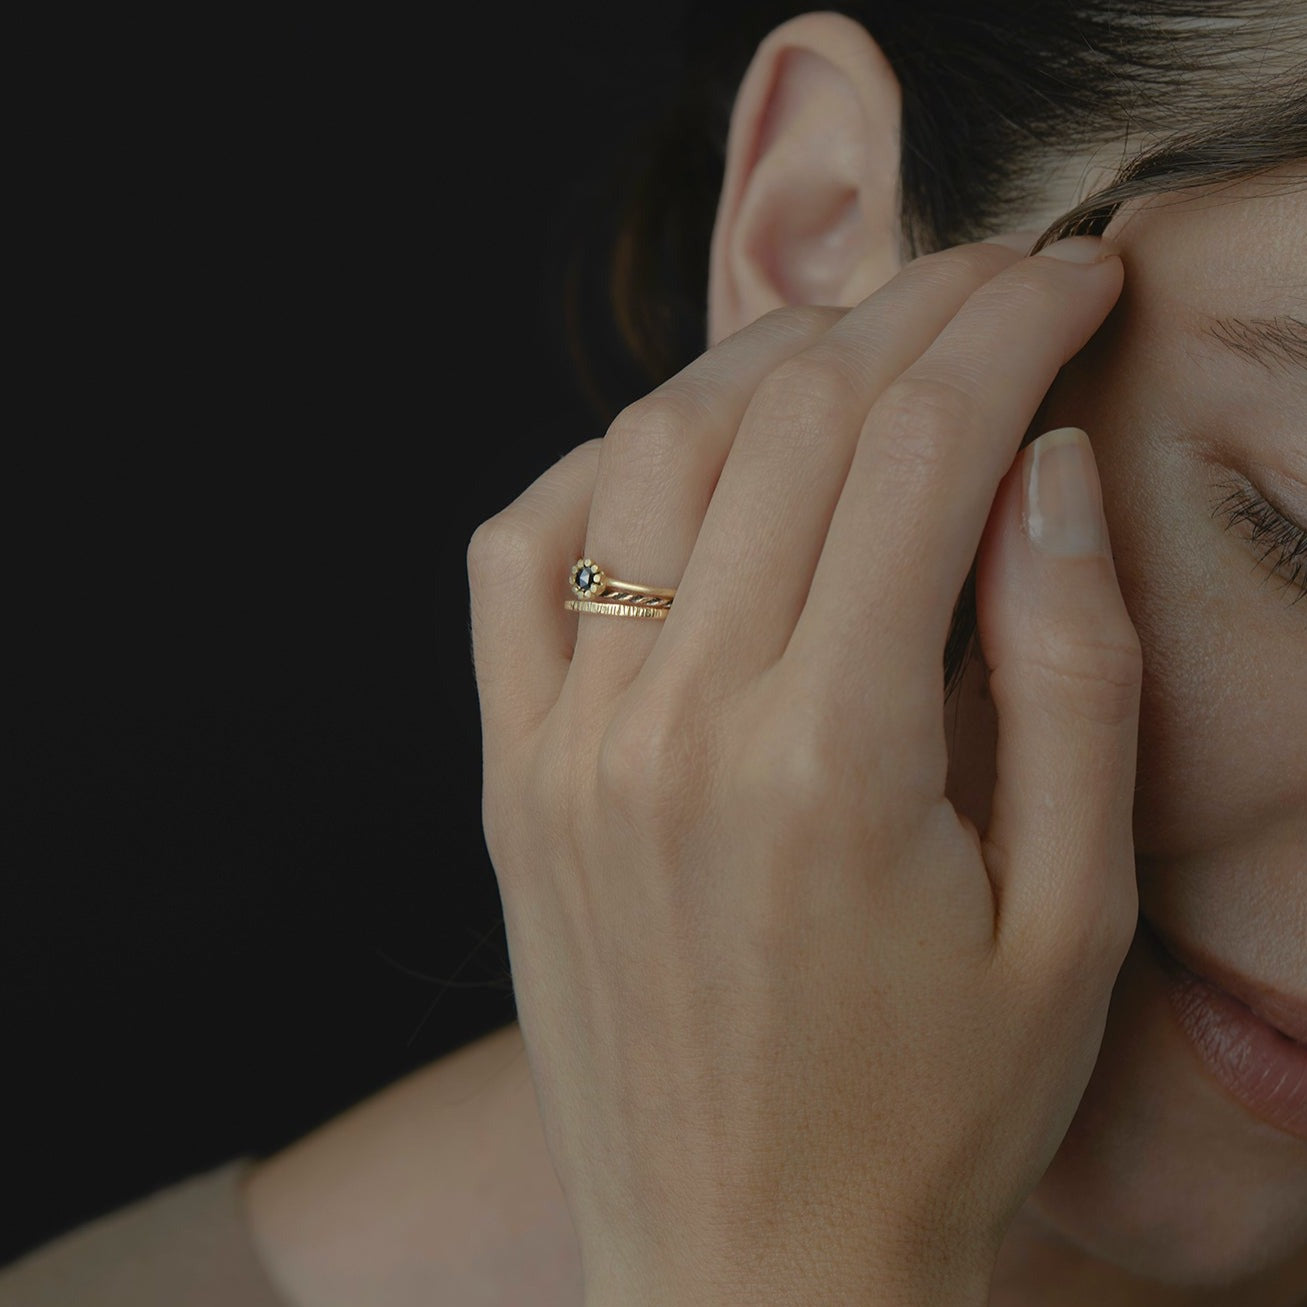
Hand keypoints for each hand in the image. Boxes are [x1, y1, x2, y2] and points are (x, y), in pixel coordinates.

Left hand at [467, 233, 1141, 1306]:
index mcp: (830, 760)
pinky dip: (594, 468)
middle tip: (987, 287)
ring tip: (851, 351)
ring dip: (761, 367)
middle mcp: (676, 728)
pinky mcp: (512, 779)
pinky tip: (676, 460)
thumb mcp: (1071, 922)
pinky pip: (514, 557)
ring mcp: (569, 747)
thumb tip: (1045, 473)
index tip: (1070, 278)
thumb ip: (1072, 676)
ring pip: (647, 455)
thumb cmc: (930, 1124)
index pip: (925, 450)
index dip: (1012, 328)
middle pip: (793, 422)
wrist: (746, 1271)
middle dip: (911, 315)